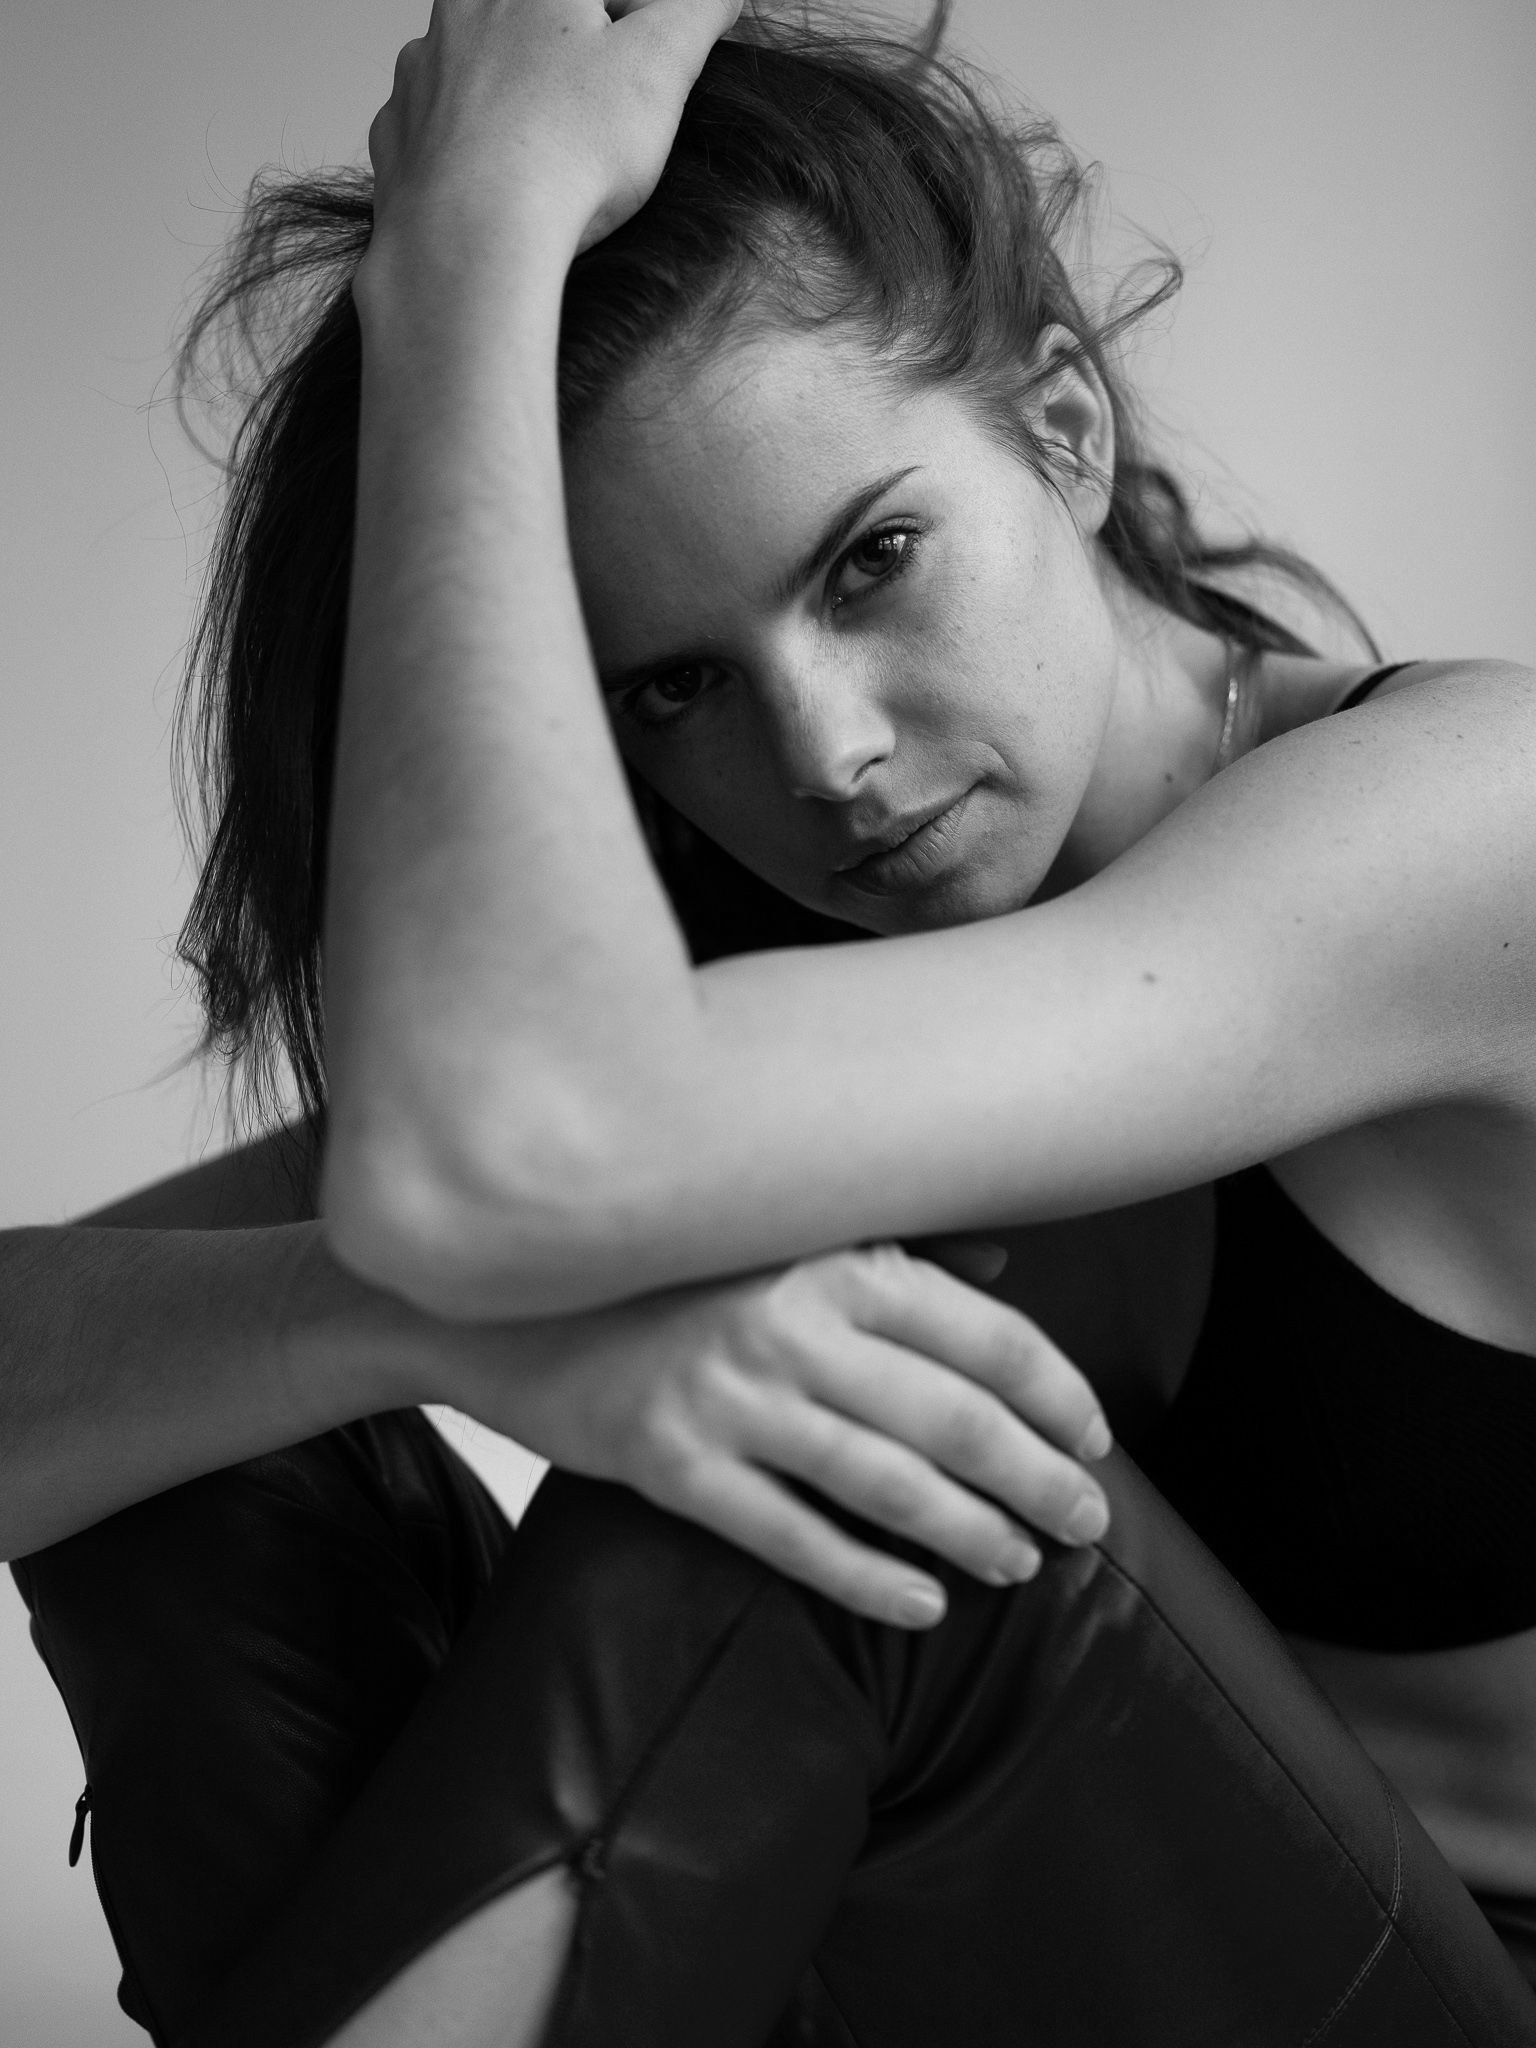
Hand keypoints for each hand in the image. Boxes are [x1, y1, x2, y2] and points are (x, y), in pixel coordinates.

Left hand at [364, 0, 741, 271]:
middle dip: (565, 58)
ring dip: (511, 99)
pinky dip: (468, 151)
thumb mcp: (662, 67)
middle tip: (597, 114)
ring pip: (473, 69)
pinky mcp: (396, 138)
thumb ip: (695, 14)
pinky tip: (498, 186)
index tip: (642, 75)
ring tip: (548, 154)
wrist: (474, 238)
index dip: (628, 34)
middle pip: (527, 23)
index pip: (589, 4)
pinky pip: (435, 130)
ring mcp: (419, 76)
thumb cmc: (567, 149)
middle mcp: (460, 13)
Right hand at [451, 1244, 1112, 1627]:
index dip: (1053, 1390)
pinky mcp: (671, 1466)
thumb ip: (894, 1247)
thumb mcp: (775, 1233)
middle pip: (951, 1416)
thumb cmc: (658, 1264)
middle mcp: (786, 1325)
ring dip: (970, 1532)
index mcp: (825, 1258)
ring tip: (1023, 1563)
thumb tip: (1006, 1275)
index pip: (979, 1333)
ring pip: (883, 1484)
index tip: (1096, 1434)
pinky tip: (922, 1606)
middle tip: (1089, 1520)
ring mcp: (727, 1400)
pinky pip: (788, 1538)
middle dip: (1037, 1476)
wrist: (502, 1301)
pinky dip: (865, 1578)